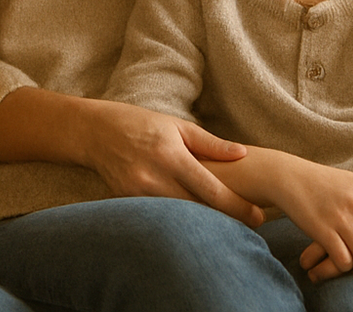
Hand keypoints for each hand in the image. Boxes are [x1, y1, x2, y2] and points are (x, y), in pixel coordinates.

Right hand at [84, 100, 261, 226]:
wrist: (94, 132)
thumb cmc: (140, 123)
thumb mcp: (176, 126)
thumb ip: (210, 144)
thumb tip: (243, 154)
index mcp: (172, 156)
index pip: (212, 190)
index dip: (238, 207)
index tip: (258, 217)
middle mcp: (156, 178)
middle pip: (200, 211)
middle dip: (227, 220)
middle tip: (251, 227)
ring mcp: (139, 194)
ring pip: (181, 218)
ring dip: (204, 223)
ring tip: (227, 228)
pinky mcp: (128, 203)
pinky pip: (160, 217)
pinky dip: (178, 221)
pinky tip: (194, 223)